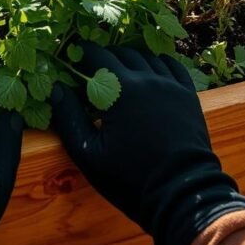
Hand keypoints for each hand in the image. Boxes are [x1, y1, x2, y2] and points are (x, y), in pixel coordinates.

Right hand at [51, 45, 244, 244]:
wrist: (180, 192)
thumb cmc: (129, 178)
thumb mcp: (89, 154)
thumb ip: (69, 118)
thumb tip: (56, 87)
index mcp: (120, 89)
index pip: (96, 55)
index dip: (81, 51)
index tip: (72, 53)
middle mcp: (146, 78)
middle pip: (121, 53)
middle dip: (104, 55)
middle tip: (93, 65)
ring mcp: (170, 85)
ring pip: (146, 57)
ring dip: (130, 58)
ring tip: (120, 69)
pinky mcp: (187, 95)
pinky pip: (172, 66)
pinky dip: (158, 62)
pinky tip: (153, 68)